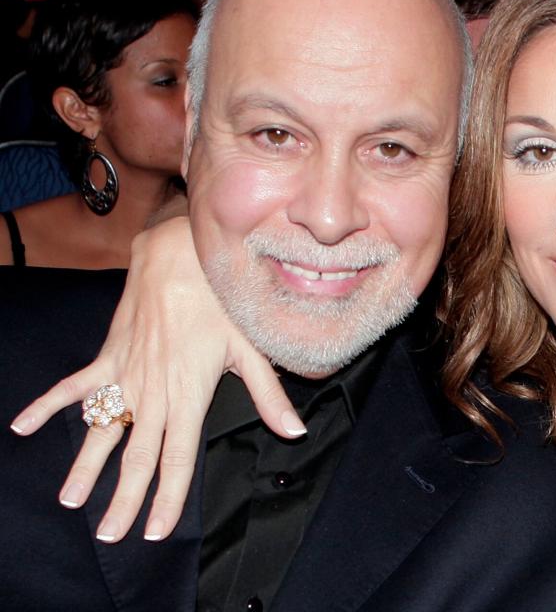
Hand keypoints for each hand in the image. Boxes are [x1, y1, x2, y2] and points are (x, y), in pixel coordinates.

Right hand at [9, 216, 302, 541]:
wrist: (182, 256)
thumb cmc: (222, 301)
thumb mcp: (252, 348)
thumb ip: (269, 395)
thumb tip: (293, 432)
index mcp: (189, 395)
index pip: (178, 458)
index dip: (168, 497)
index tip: (156, 529)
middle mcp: (153, 391)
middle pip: (138, 454)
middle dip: (124, 497)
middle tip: (109, 533)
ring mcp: (126, 374)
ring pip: (103, 429)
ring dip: (86, 465)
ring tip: (71, 500)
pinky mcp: (108, 354)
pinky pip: (75, 385)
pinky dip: (49, 404)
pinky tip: (24, 426)